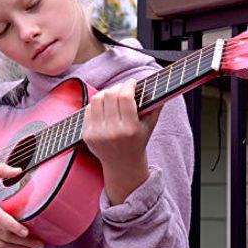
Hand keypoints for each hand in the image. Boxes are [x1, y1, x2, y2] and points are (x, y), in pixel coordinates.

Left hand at [82, 78, 161, 203]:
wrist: (122, 164)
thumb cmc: (138, 141)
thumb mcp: (149, 126)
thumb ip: (156, 106)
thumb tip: (161, 85)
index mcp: (130, 129)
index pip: (125, 97)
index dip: (128, 85)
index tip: (132, 82)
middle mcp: (112, 132)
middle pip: (110, 95)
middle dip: (117, 87)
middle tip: (123, 88)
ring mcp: (97, 134)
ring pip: (97, 99)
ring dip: (106, 93)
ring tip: (113, 95)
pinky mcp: (87, 135)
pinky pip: (88, 109)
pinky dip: (97, 104)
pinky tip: (105, 106)